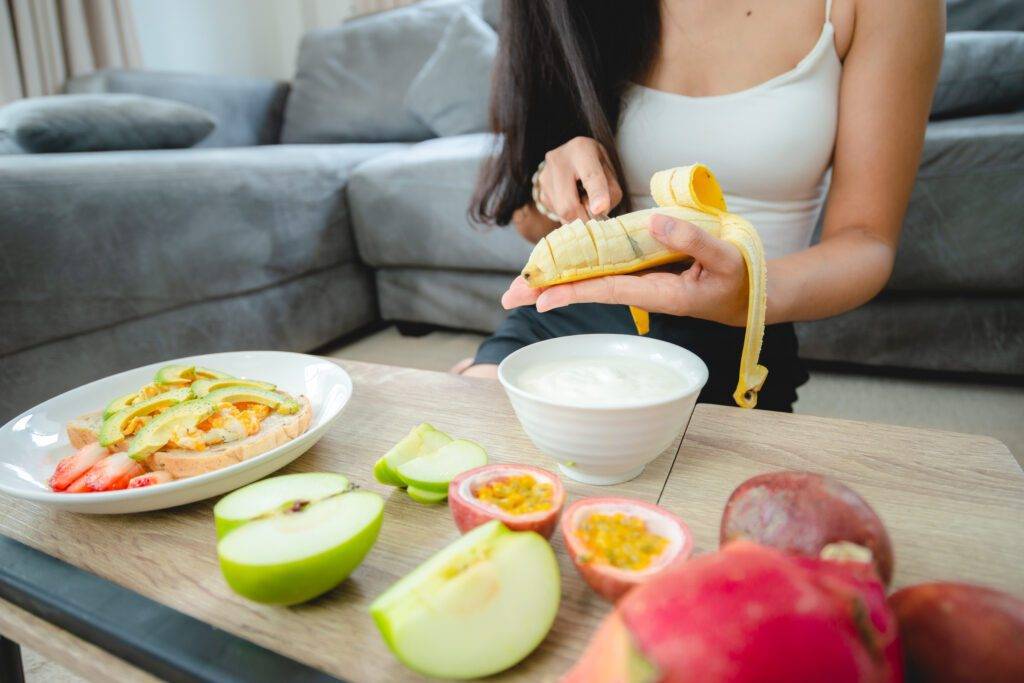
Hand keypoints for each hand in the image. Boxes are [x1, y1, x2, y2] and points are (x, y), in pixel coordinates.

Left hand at [502, 214, 750, 326]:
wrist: (749, 294)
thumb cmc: (740, 279)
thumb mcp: (725, 259)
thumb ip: (692, 239)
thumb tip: (652, 220)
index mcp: (661, 294)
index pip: (609, 290)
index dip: (575, 292)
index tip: (542, 298)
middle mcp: (643, 290)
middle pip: (589, 290)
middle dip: (549, 292)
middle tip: (508, 298)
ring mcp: (641, 282)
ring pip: (592, 281)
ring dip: (557, 282)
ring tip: (519, 286)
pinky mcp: (643, 272)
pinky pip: (605, 270)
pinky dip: (579, 270)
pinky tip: (555, 269)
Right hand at [538, 137, 622, 220]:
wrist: (572, 158)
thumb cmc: (596, 166)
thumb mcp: (610, 173)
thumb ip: (610, 193)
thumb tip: (596, 212)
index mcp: (581, 149)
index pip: (590, 176)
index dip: (596, 194)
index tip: (600, 209)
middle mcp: (559, 160)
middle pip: (568, 204)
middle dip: (584, 218)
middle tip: (595, 220)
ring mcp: (545, 176)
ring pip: (561, 212)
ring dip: (577, 216)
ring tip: (584, 202)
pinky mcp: (540, 191)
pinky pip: (556, 213)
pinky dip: (568, 214)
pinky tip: (573, 201)